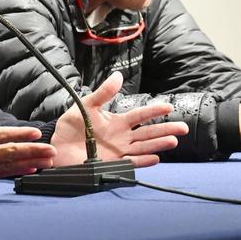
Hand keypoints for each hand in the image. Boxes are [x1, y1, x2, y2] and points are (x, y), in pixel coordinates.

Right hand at [0, 81, 56, 185]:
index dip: (19, 135)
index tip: (35, 133)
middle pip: (10, 154)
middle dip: (32, 152)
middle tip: (52, 152)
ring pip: (8, 166)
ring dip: (29, 163)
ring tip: (47, 162)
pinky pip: (0, 174)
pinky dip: (16, 172)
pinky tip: (29, 170)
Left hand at [49, 72, 186, 167]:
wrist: (58, 146)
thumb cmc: (71, 126)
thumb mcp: (86, 105)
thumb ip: (103, 93)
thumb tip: (118, 76)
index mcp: (117, 121)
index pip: (140, 115)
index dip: (154, 111)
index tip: (168, 107)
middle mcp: (122, 136)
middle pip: (148, 132)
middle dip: (165, 129)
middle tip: (182, 128)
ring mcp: (119, 151)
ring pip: (143, 147)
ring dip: (158, 144)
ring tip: (173, 141)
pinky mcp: (112, 164)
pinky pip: (131, 162)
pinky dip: (143, 161)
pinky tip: (156, 157)